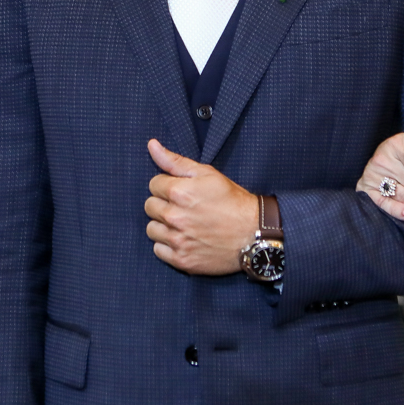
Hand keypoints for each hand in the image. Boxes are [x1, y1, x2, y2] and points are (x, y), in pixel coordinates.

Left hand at [145, 140, 256, 274]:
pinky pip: (158, 250)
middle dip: (163, 204)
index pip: (153, 184)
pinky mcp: (182, 259)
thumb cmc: (233, 201)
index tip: (183, 192)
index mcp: (179, 192)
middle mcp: (175, 217)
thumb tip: (152, 145)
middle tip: (184, 207)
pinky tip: (184, 239)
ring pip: (151, 229)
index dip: (167, 185)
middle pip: (150, 206)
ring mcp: (178, 240)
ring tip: (184, 224)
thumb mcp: (208, 174)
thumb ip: (175, 161)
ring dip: (163, 225)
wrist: (254, 234)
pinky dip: (168, 245)